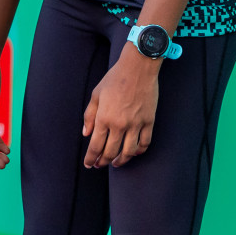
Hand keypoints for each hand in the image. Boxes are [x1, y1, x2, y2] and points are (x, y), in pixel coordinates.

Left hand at [83, 51, 159, 168]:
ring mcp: (136, 124)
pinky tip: (133, 153)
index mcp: (104, 117)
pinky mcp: (149, 122)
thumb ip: (90, 116)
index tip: (89, 164)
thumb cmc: (115, 79)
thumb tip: (86, 134)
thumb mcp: (96, 94)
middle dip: (103, 162)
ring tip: (116, 163)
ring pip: (128, 152)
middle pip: (111, 152)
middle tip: (100, 165)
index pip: (95, 145)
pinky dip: (139, 151)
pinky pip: (144, 143)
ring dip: (121, 161)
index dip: (91, 158)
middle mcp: (119, 124)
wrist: (138, 68)